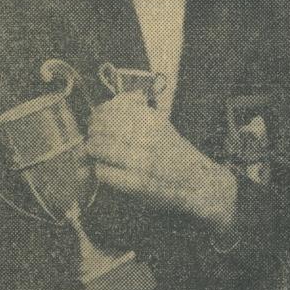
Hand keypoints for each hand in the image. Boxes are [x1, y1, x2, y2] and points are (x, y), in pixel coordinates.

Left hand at [86, 92, 237, 235]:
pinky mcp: (137, 183)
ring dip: (93, 151)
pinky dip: (100, 171)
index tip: (96, 121)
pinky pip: (103, 171)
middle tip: (94, 139)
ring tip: (98, 155)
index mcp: (151, 119)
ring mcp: (142, 160)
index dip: (97, 115)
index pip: (110, 109)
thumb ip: (135, 111)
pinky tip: (108, 171)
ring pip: (98, 147)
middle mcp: (147, 137)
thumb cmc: (173, 153)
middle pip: (100, 127)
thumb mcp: (159, 123)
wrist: (197, 182)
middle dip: (92, 133)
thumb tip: (105, 106)